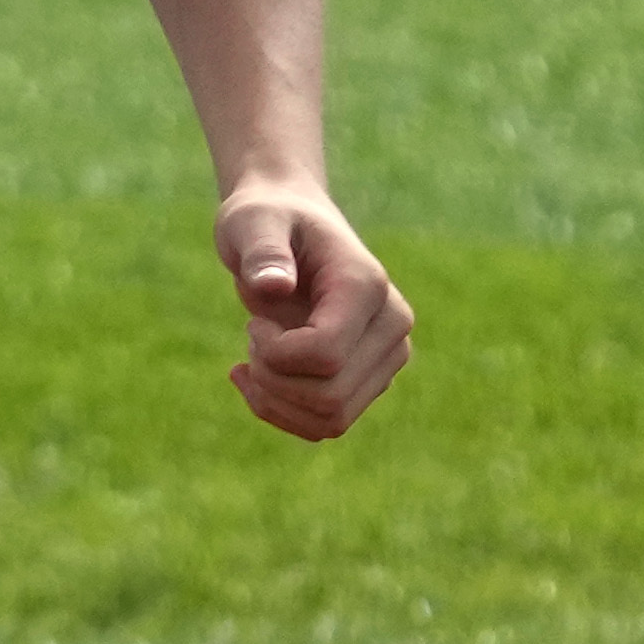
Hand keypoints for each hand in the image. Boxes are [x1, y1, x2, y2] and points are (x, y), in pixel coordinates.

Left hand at [216, 186, 406, 441]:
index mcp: (367, 287)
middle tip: (250, 340)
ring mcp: (387, 356)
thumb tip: (273, 287)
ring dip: (276, 403)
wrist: (289, 224)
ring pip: (332, 419)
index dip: (274, 354)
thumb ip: (261, 251)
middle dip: (272, 381)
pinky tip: (255, 382)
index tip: (254, 323)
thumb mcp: (252, 222)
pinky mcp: (370, 377)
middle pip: (330, 396)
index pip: (325, 355)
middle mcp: (392, 326)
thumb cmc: (267, 219)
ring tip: (250, 362)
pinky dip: (284, 414)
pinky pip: (328, 423)